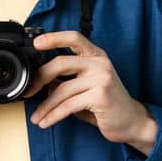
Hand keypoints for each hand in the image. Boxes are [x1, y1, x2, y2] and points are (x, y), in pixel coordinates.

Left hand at [23, 30, 157, 151]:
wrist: (132, 121)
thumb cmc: (108, 104)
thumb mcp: (86, 87)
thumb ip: (67, 81)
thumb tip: (43, 82)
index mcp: (96, 56)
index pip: (74, 38)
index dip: (54, 38)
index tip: (37, 43)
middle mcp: (100, 63)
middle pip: (61, 63)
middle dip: (40, 78)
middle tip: (29, 92)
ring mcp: (101, 78)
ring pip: (62, 89)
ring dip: (45, 106)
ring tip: (37, 117)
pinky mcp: (100, 96)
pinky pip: (68, 105)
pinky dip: (53, 115)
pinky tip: (46, 122)